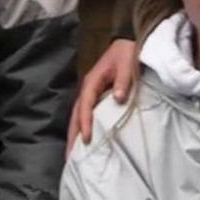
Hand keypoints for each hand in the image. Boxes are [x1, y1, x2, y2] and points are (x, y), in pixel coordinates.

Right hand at [67, 39, 136, 153]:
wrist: (129, 43)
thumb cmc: (127, 52)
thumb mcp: (127, 63)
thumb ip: (123, 80)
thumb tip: (117, 99)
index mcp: (93, 80)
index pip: (85, 104)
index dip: (85, 122)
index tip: (86, 138)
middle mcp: (88, 87)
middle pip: (76, 113)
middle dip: (72, 134)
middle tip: (70, 156)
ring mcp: (91, 91)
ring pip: (79, 115)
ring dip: (75, 133)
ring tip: (73, 154)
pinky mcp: (97, 95)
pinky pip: (87, 113)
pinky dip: (83, 126)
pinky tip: (84, 139)